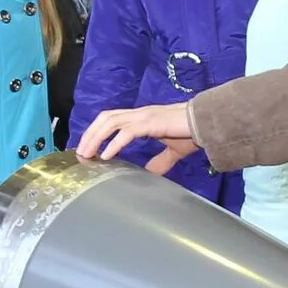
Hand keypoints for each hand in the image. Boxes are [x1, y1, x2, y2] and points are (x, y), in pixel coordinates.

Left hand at [76, 101, 198, 175]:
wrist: (206, 123)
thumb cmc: (191, 133)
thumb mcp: (173, 150)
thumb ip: (160, 161)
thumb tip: (151, 174)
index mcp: (141, 117)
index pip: (111, 119)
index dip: (96, 131)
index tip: (87, 147)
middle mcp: (139, 113)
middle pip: (105, 118)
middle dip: (90, 134)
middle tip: (80, 153)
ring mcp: (144, 116)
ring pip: (111, 121)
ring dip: (96, 137)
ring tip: (87, 154)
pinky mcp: (151, 122)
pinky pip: (127, 132)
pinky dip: (114, 143)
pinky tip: (106, 155)